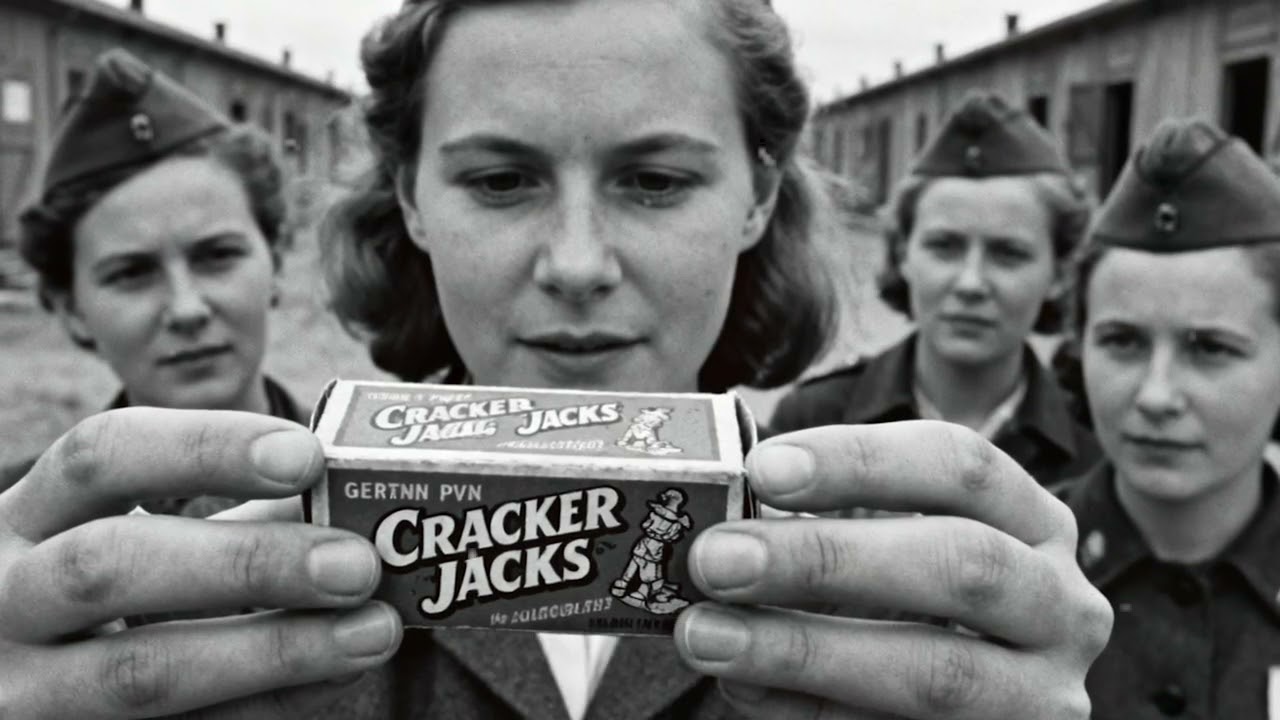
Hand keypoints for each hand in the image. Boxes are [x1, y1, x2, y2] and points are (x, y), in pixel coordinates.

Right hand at [0, 408, 402, 718]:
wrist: (29, 681)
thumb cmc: (113, 593)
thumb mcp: (144, 539)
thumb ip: (241, 517)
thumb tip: (360, 504)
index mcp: (25, 517)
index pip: (100, 456)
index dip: (206, 449)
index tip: (307, 455)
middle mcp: (4, 600)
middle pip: (110, 566)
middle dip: (247, 562)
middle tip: (356, 563)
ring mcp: (25, 691)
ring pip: (142, 672)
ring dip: (275, 651)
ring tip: (373, 631)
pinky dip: (268, 705)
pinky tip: (336, 678)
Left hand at [674, 421, 1111, 718]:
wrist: (963, 714)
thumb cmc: (913, 612)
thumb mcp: (895, 553)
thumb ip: (828, 529)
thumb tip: (717, 520)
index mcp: (1034, 524)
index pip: (962, 465)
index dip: (860, 461)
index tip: (763, 469)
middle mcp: (1060, 605)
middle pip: (959, 563)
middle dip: (825, 559)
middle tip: (718, 557)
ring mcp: (1041, 695)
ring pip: (935, 671)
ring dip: (803, 650)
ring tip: (705, 635)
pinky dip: (807, 713)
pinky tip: (744, 691)